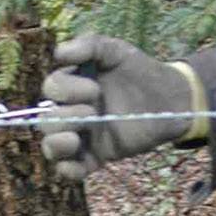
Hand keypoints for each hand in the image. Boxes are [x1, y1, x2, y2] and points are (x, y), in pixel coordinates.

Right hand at [42, 32, 206, 180]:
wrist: (170, 100)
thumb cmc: (140, 72)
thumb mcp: (116, 51)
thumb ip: (89, 45)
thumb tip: (58, 53)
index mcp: (72, 85)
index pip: (51, 89)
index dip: (66, 90)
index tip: (95, 89)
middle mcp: (72, 111)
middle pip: (45, 121)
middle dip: (65, 117)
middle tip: (93, 112)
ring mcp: (83, 136)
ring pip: (51, 147)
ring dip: (57, 144)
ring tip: (76, 140)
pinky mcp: (96, 157)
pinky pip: (71, 171)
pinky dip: (69, 171)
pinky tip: (80, 163)